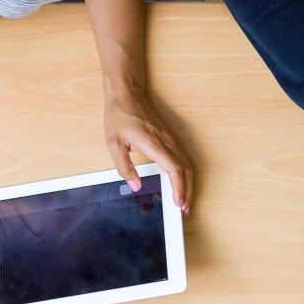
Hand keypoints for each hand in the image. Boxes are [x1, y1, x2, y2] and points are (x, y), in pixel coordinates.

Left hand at [104, 89, 192, 214]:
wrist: (128, 93)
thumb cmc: (120, 115)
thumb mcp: (113, 143)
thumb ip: (124, 167)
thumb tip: (135, 186)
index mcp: (153, 143)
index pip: (174, 169)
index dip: (179, 188)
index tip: (178, 203)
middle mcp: (167, 142)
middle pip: (186, 170)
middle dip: (188, 192)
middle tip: (185, 210)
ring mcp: (172, 139)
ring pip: (189, 165)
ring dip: (190, 184)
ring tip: (185, 200)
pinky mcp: (172, 138)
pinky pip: (185, 158)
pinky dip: (187, 174)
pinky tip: (183, 183)